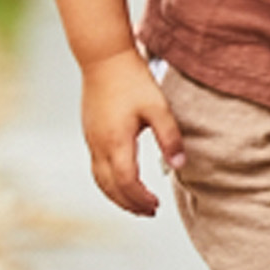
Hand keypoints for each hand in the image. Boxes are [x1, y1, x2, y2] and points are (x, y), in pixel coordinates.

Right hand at [78, 48, 184, 216]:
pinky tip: (123, 179)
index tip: (156, 206)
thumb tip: (179, 165)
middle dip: (129, 204)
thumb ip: (169, 137)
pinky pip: (96, 167)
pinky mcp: (90, 132)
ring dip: (117, 195)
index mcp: (116, 142)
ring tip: (136, 203)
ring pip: (99, 179)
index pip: (126, 183)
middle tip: (149, 212)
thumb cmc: (133, 80)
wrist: (104, 57)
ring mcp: (91, 139)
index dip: (140, 199)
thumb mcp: (158, 107)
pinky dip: (109, 181)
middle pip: (109, 187)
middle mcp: (98, 145)